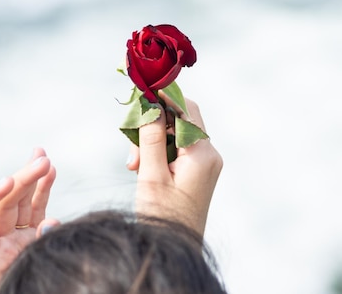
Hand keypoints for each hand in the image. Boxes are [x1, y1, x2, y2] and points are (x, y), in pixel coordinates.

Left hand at [0, 148, 58, 292]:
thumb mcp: (31, 274)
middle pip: (6, 204)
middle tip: (40, 159)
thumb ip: (40, 247)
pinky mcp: (33, 233)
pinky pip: (36, 207)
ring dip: (32, 176)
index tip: (8, 180)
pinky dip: (43, 190)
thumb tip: (50, 221)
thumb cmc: (31, 288)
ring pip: (22, 201)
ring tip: (42, 156)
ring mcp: (17, 236)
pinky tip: (50, 172)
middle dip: (23, 178)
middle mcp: (1, 243)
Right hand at [126, 96, 222, 235]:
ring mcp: (206, 163)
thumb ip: (150, 138)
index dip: (163, 96)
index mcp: (202, 155)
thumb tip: (150, 104)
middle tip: (131, 148)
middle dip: (153, 124)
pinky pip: (178, 148)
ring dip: (152, 140)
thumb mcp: (150, 176)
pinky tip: (142, 168)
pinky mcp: (198, 171)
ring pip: (176, 133)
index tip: (142, 90)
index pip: (185, 109)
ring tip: (133, 164)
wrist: (176, 250)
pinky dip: (159, 151)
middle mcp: (210, 155)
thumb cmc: (162, 218)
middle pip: (180, 119)